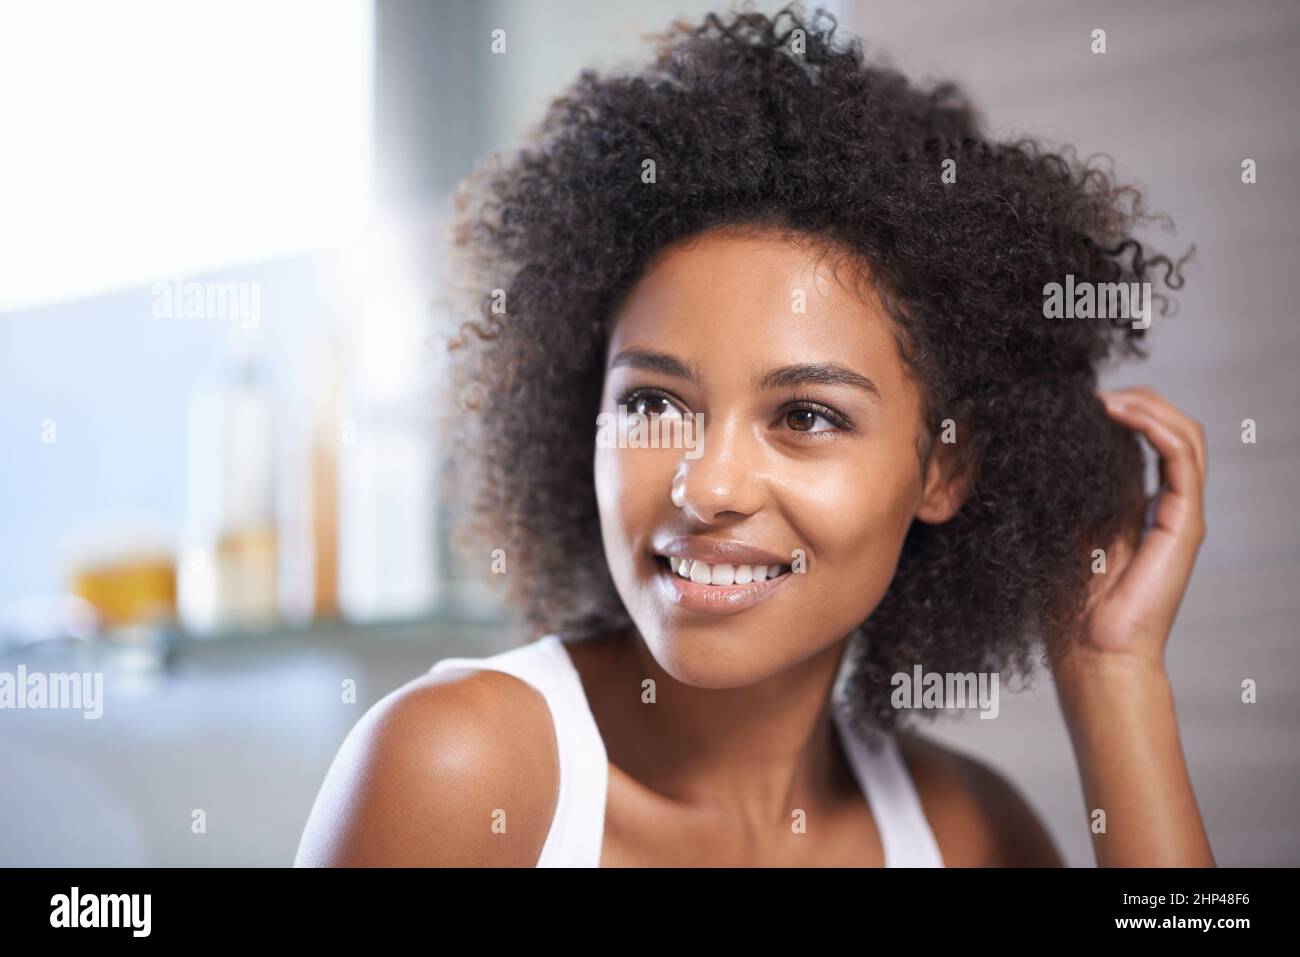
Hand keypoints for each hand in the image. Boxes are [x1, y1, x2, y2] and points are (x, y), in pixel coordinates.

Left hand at [1053, 387, 1207, 677]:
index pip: (1141, 437)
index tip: (1073, 399)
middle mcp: (1162, 503)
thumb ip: (1061, 491)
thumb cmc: (1066, 602)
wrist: (1091, 652)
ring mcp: (1179, 512)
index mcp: (1134, 503)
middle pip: (1168, 427)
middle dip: (1135, 398)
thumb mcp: (1056, 529)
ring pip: (1184, 434)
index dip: (1116, 410)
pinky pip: (1182, 458)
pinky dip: (1156, 426)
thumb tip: (1035, 446)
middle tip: (1091, 392)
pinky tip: (1121, 414)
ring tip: (1106, 397)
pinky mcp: (1185, 524)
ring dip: (1147, 405)